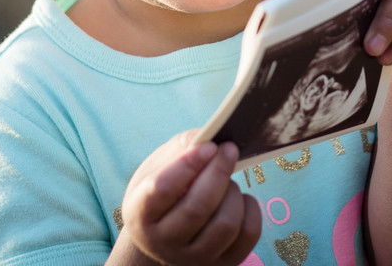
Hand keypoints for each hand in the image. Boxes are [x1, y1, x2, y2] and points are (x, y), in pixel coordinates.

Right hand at [119, 131, 261, 265]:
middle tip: (229, 148)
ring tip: (227, 180)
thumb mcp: (156, 168)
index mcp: (140, 213)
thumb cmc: (161, 192)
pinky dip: (251, 209)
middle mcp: (163, 242)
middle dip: (218, 172)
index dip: (188, 164)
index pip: (162, 189)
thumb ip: (180, 149)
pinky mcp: (221, 263)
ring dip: (233, 192)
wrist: (164, 237)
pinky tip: (240, 198)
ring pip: (225, 224)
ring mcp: (193, 257)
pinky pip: (247, 235)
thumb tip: (208, 138)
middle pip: (197, 208)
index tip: (209, 146)